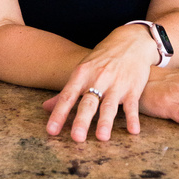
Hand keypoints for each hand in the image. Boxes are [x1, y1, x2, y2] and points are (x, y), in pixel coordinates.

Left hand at [43, 26, 157, 142]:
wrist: (131, 40)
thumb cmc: (103, 59)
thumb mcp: (83, 69)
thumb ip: (66, 91)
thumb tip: (45, 108)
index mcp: (82, 74)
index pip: (68, 96)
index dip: (59, 113)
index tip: (51, 130)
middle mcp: (98, 79)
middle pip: (88, 102)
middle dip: (82, 120)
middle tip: (76, 138)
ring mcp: (116, 84)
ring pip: (109, 105)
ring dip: (105, 121)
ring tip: (102, 137)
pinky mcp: (133, 88)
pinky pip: (132, 105)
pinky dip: (133, 118)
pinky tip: (133, 131)